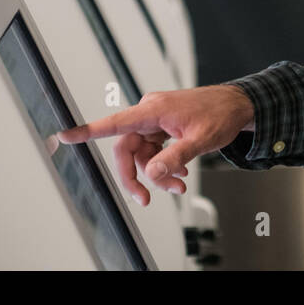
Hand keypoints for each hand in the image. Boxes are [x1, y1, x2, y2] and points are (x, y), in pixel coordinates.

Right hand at [57, 84, 254, 205]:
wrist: (238, 105)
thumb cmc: (220, 114)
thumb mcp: (200, 140)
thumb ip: (174, 158)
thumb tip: (151, 174)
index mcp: (153, 110)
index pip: (115, 123)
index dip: (88, 131)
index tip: (65, 134)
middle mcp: (150, 113)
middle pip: (127, 149)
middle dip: (136, 176)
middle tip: (146, 199)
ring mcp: (156, 120)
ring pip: (141, 154)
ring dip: (157, 174)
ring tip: (179, 186)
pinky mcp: (162, 126)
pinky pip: (153, 151)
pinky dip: (163, 166)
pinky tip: (179, 176)